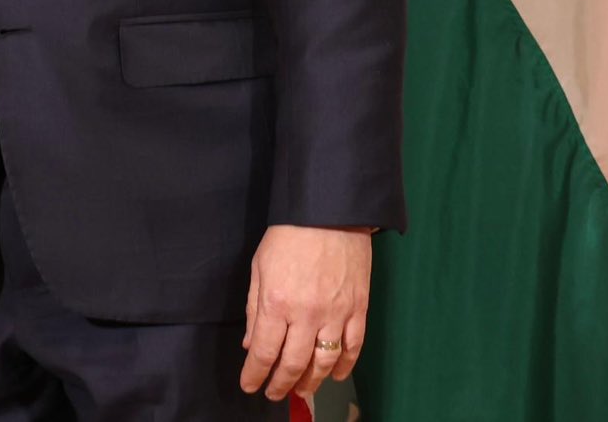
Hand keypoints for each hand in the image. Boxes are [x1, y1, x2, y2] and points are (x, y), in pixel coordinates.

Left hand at [239, 225, 371, 400]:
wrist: (330, 213)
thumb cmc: (288, 236)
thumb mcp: (260, 268)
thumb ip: (254, 309)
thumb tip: (251, 344)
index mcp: (277, 303)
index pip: (264, 352)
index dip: (255, 375)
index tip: (249, 386)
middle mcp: (307, 315)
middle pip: (293, 364)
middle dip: (280, 384)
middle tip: (274, 394)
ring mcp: (336, 314)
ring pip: (324, 362)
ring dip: (311, 381)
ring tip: (300, 390)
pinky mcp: (358, 310)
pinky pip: (353, 348)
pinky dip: (344, 367)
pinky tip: (333, 375)